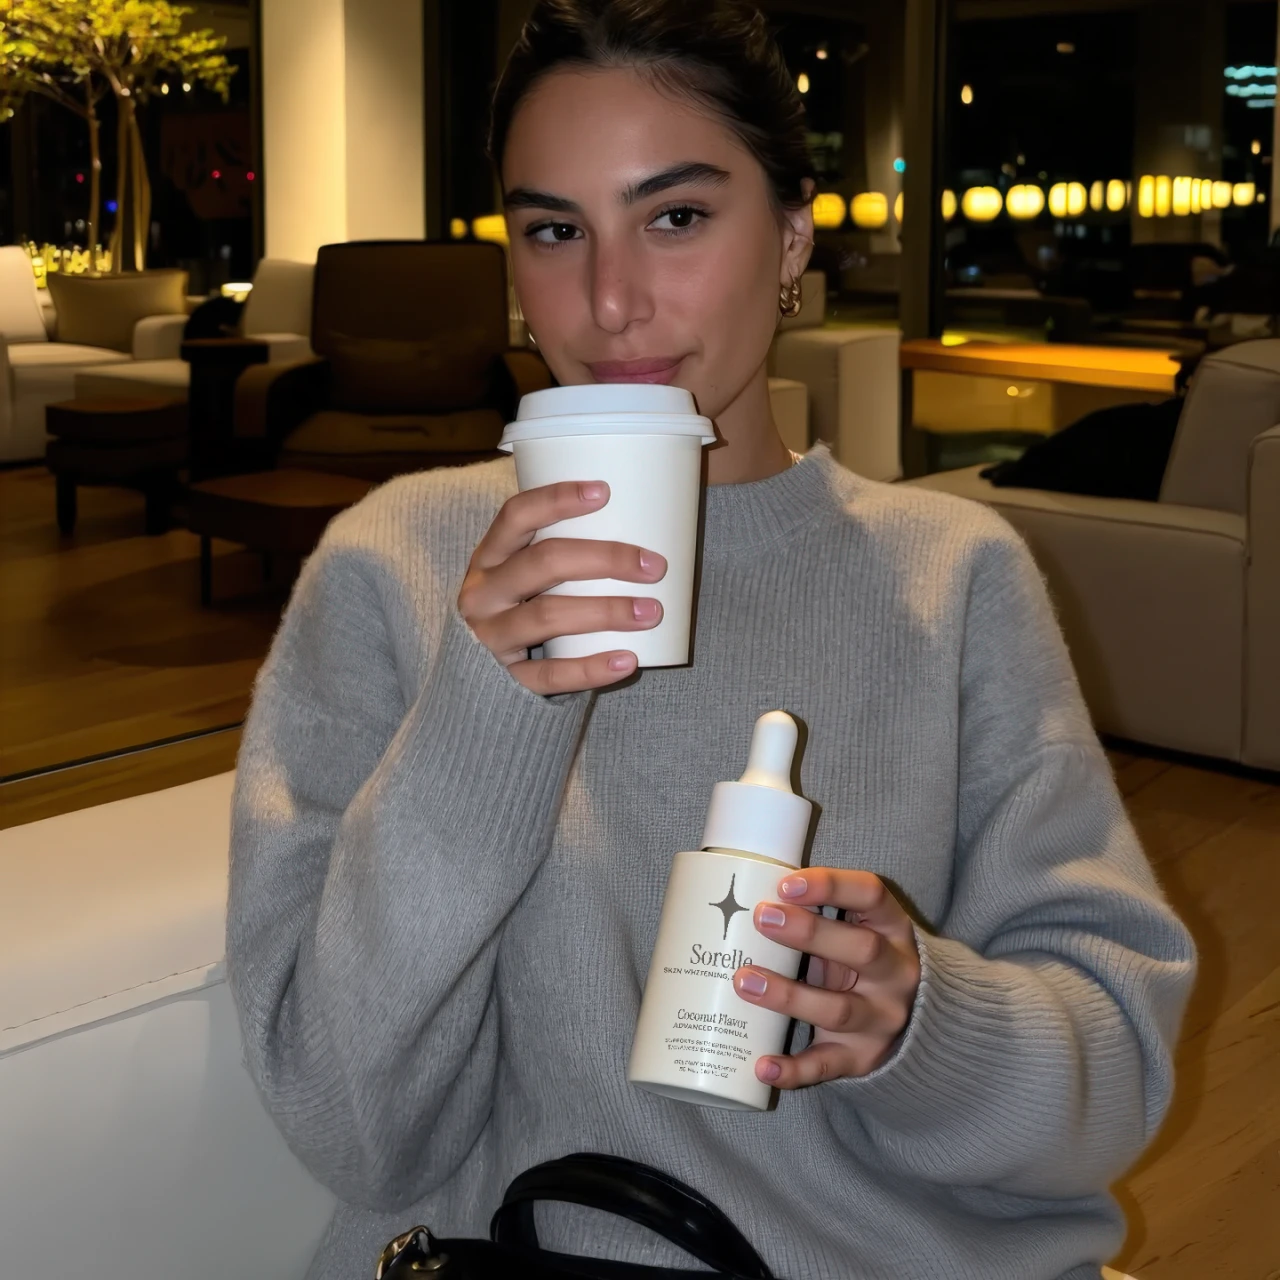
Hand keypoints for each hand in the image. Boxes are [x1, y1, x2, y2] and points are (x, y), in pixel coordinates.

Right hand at [458, 481, 666, 695]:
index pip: (516, 515)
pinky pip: (549, 675)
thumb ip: (560, 554)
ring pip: (547, 616)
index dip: (556, 499)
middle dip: (604, 559)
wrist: (474, 677)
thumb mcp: (522, 574)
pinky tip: (627, 661)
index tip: (605, 492)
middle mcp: (483, 592)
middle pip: (543, 563)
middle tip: (653, 567)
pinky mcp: (505, 677)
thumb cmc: (519, 607)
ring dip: (606, 611)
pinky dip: (590, 669)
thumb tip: (641, 526)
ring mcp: (490, 636)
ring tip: (651, 612)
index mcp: (489, 557)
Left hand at [733, 869, 920, 1087]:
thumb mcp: (855, 928)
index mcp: (892, 928)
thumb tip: (741, 894)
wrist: (912, 1020)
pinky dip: (793, 1070)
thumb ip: (817, 912)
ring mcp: (880, 1020)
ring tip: (744, 981)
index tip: (785, 884)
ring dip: (788, 996)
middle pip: (861, 950)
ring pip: (837, 1010)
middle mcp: (895, 973)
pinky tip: (762, 1066)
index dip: (831, 886)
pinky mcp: (860, 1057)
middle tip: (760, 918)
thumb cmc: (859, 958)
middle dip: (808, 933)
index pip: (871, 895)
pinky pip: (826, 1066)